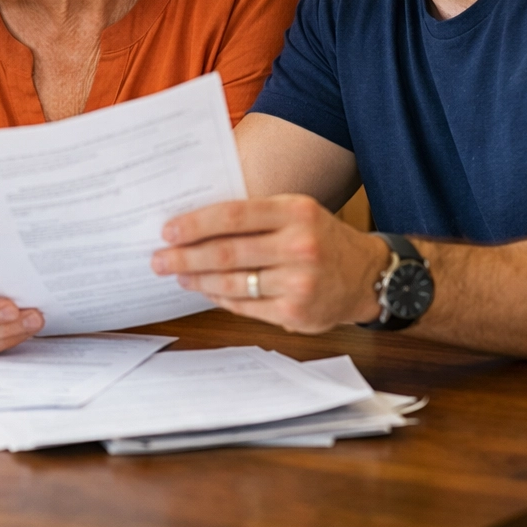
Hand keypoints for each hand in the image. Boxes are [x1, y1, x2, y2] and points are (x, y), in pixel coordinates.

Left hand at [151, 195, 388, 332]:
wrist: (368, 277)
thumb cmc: (322, 239)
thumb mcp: (296, 213)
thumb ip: (255, 216)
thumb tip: (196, 224)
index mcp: (295, 212)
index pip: (233, 215)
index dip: (195, 224)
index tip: (168, 230)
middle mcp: (298, 246)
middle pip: (227, 252)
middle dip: (184, 257)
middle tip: (159, 259)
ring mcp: (298, 283)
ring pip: (232, 282)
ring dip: (198, 279)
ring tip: (177, 275)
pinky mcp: (295, 313)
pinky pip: (245, 306)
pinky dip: (220, 298)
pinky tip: (205, 290)